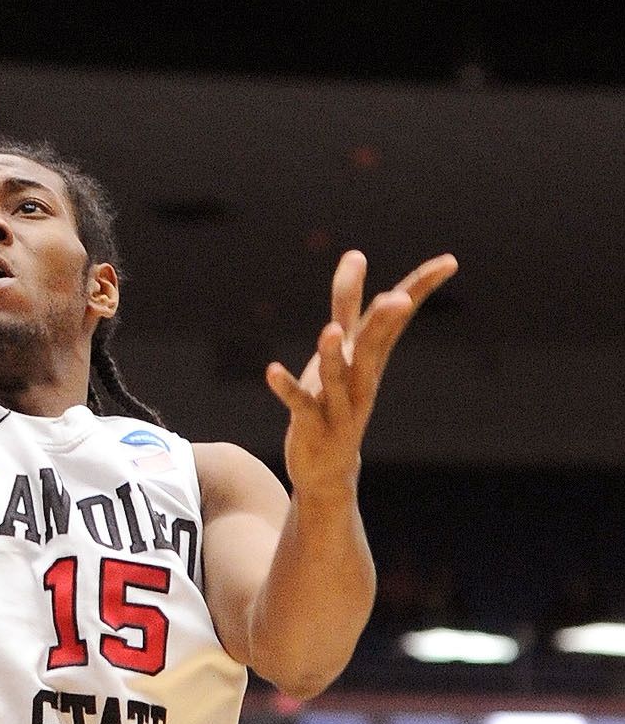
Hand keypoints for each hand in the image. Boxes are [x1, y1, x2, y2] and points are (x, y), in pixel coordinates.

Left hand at [266, 249, 456, 498]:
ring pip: (338, 378)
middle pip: (374, 346)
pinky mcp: (314, 428)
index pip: (398, 318)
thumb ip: (346, 302)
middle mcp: (361, 380)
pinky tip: (272, 371)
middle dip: (384, 325)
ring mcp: (340, 407)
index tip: (449, 261)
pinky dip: (288, 389)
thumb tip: (356, 253)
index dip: (421, 289)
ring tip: (329, 331)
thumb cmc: (335, 399)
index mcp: (371, 357)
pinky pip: (302, 406)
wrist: (327, 470)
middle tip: (397, 299)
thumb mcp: (341, 348)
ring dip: (332, 356)